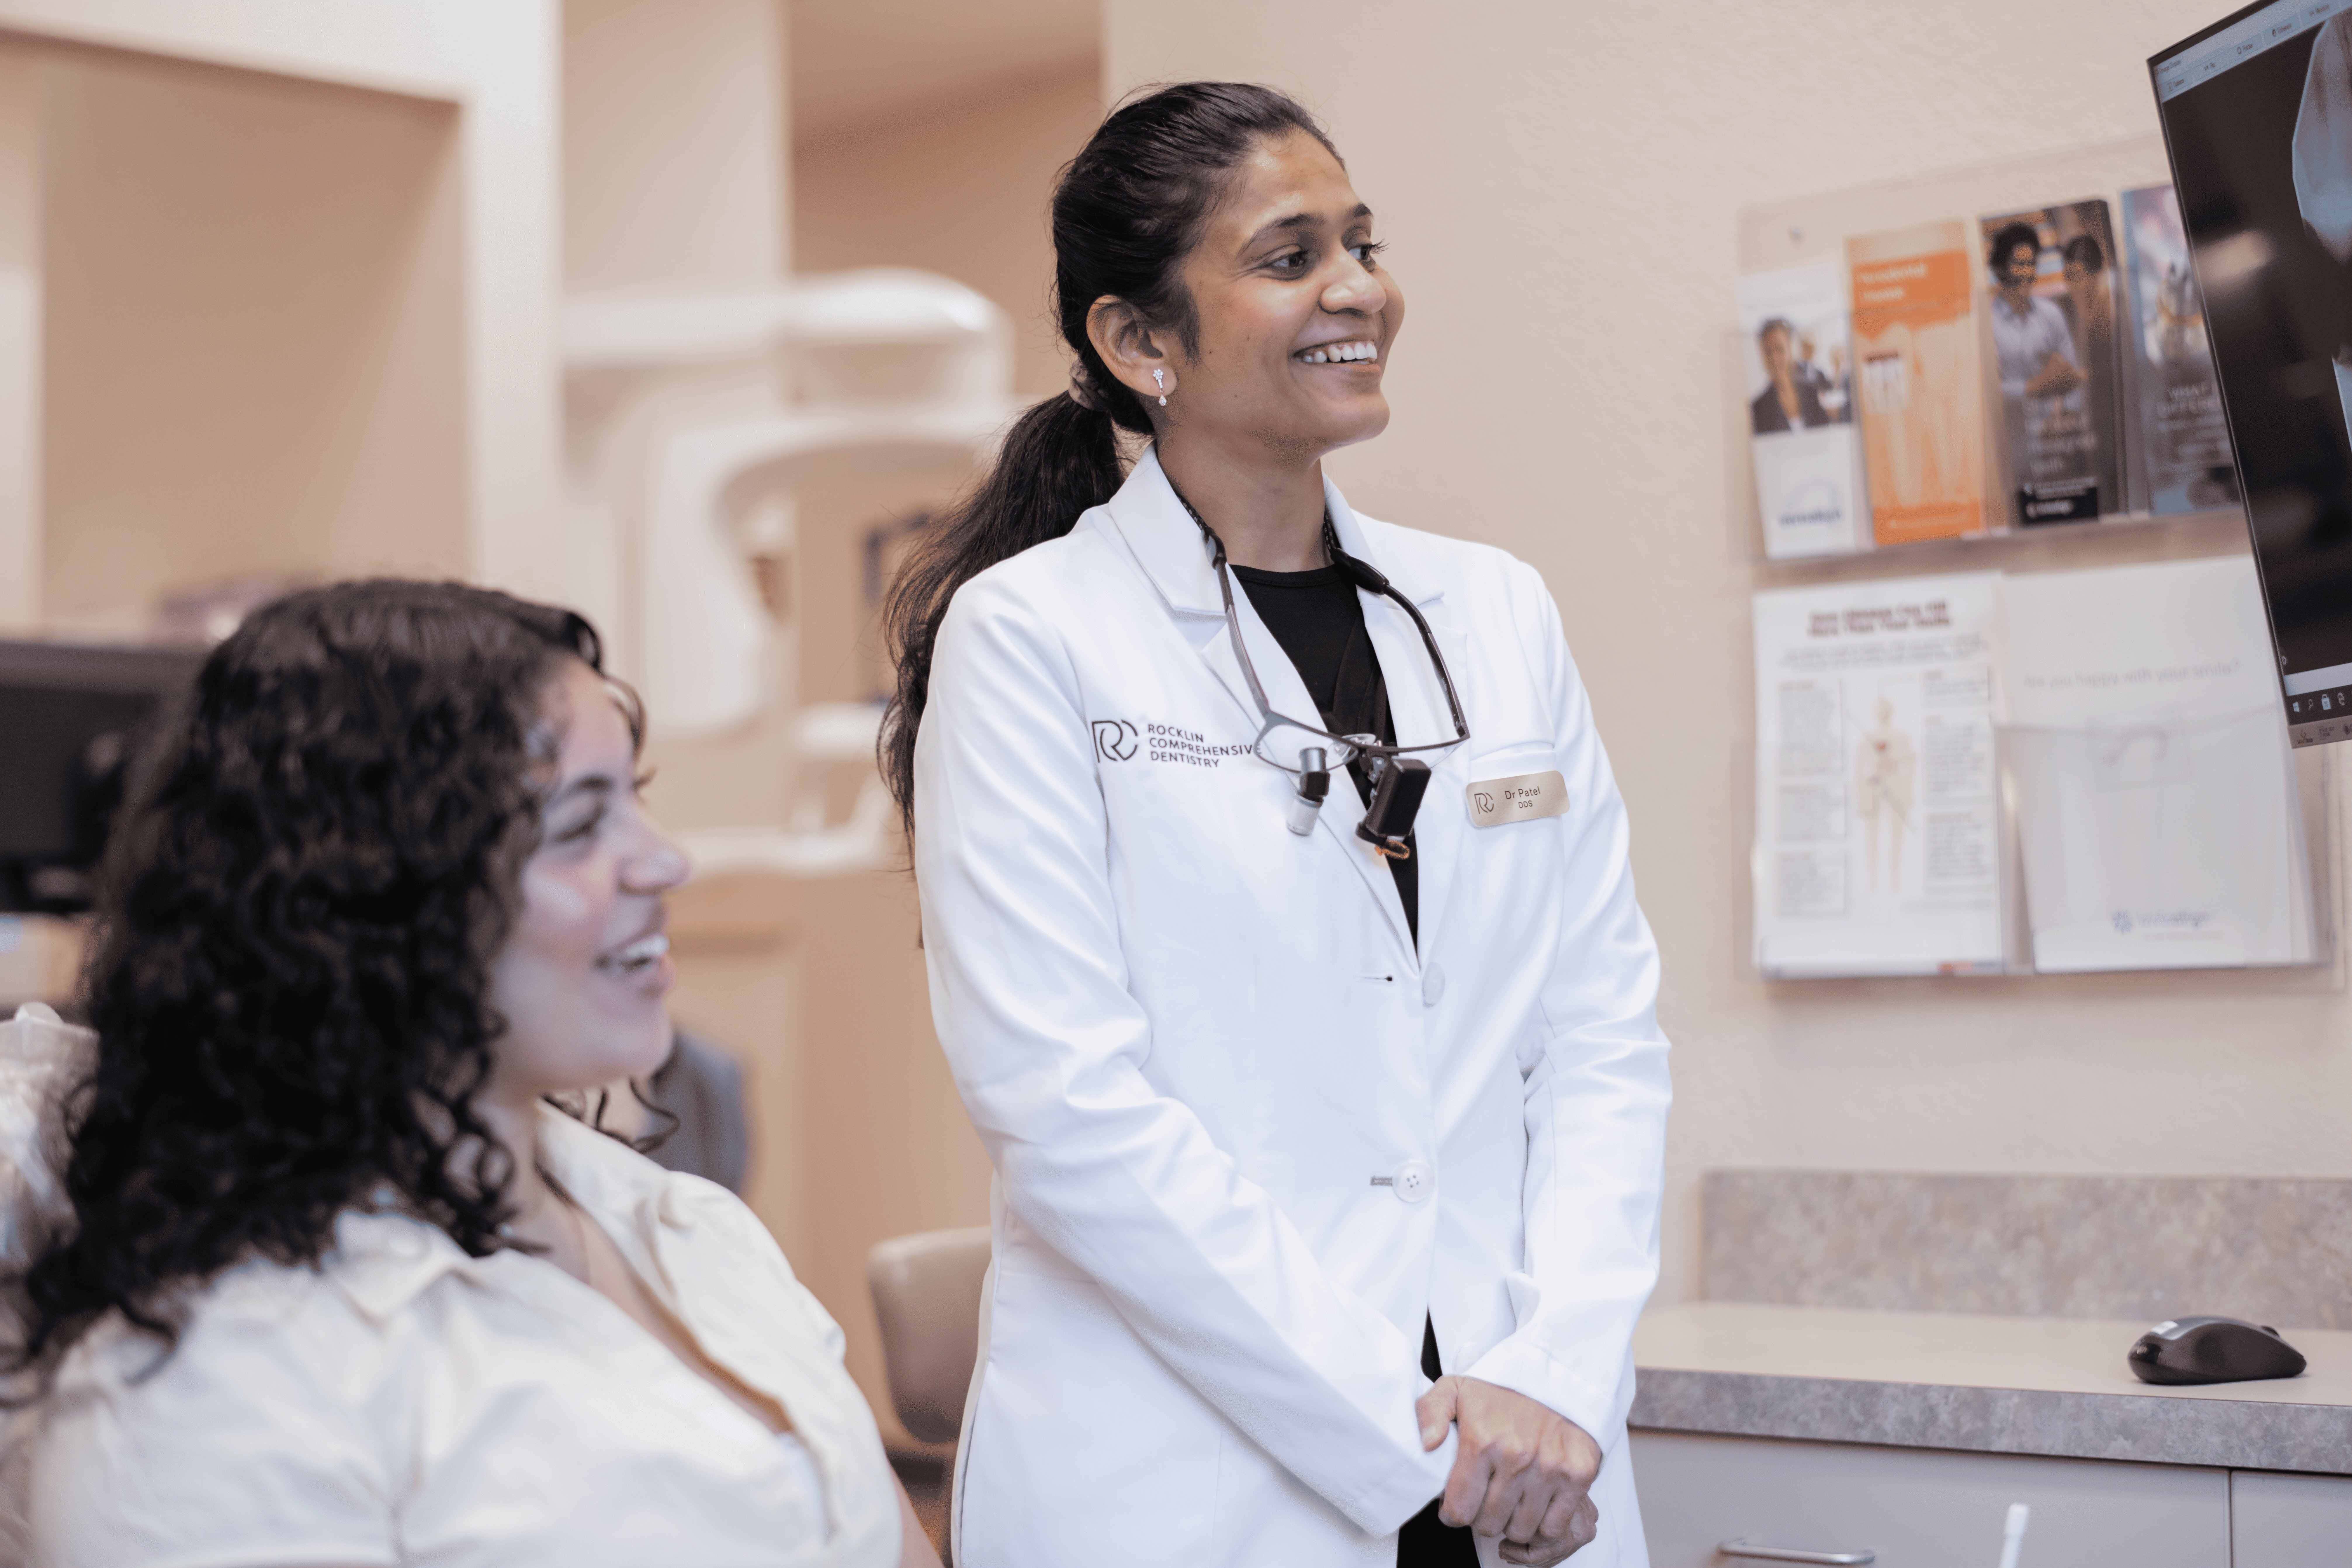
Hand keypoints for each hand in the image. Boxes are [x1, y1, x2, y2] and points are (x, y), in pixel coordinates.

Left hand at [1416, 1375, 1600, 1564]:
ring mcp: (1550, 1468)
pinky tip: (1533, 1507)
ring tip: (1507, 1502)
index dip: (1453, 1514)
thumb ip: (1430, 1413)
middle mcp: (1516, 1457)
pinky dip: (1542, 1525)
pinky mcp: (1578, 1475)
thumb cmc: (1499, 1391)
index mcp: (1481, 1441)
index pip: (1459, 1509)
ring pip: (1520, 1530)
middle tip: (1483, 1500)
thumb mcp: (1453, 1389)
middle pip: (1489, 1524)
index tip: (1456, 1506)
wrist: (1554, 1377)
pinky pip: (1554, 1527)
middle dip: (1480, 1517)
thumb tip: (1428, 1446)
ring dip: (1510, 1523)